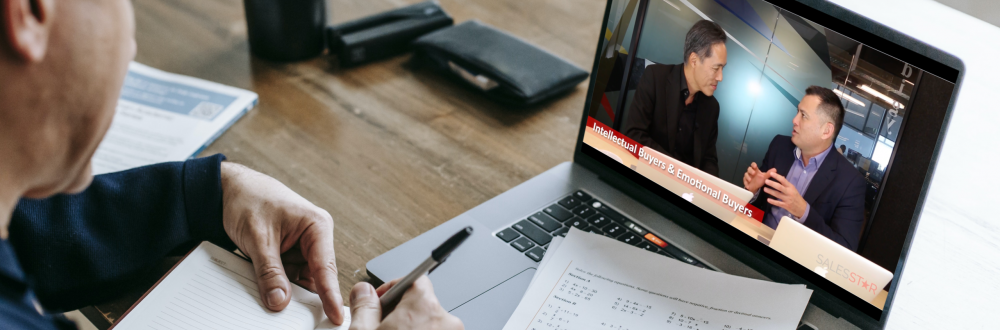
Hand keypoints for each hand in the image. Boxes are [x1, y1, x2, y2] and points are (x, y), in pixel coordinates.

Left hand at [220, 162, 344, 324]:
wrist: (228, 190)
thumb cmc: (248, 199)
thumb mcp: (258, 238)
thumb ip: (270, 272)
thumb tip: (280, 300)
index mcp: (317, 226)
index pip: (326, 268)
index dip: (330, 294)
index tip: (335, 316)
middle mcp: (314, 238)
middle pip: (316, 278)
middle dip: (304, 296)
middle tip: (296, 316)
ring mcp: (302, 248)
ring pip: (300, 281)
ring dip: (287, 290)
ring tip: (272, 296)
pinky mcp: (289, 254)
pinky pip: (287, 277)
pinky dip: (277, 285)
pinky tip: (268, 289)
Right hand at [349, 276, 463, 329]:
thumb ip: (364, 307)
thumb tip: (363, 291)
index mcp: (424, 308)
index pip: (415, 280)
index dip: (393, 288)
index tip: (381, 299)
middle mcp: (446, 321)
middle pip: (422, 304)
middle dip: (402, 312)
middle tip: (382, 326)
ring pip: (430, 324)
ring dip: (413, 328)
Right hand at [742, 162, 771, 192]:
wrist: (755, 187)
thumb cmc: (760, 180)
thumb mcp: (765, 177)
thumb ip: (769, 173)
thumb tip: (775, 169)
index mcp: (755, 170)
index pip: (753, 164)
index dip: (753, 165)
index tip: (755, 166)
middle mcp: (751, 172)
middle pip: (749, 169)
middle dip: (750, 171)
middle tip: (753, 173)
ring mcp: (747, 177)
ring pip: (746, 174)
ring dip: (747, 177)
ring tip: (750, 180)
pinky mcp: (745, 181)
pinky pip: (744, 181)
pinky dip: (746, 183)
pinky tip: (748, 186)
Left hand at [763, 172, 807, 218]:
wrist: (802, 208)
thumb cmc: (796, 197)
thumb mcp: (793, 189)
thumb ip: (787, 184)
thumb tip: (781, 177)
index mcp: (791, 187)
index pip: (783, 180)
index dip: (777, 176)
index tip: (771, 173)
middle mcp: (789, 192)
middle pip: (780, 187)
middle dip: (772, 184)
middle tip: (765, 181)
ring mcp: (787, 199)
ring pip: (778, 195)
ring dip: (770, 191)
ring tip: (764, 189)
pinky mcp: (786, 206)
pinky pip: (778, 203)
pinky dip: (773, 201)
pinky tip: (768, 199)